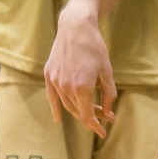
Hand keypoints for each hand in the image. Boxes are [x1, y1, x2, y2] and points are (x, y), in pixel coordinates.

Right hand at [43, 11, 117, 138]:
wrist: (75, 27)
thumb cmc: (95, 47)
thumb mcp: (107, 71)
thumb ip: (108, 94)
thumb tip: (107, 113)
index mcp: (82, 87)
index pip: (87, 115)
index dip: (96, 125)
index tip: (103, 131)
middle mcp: (66, 87)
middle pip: (78, 110)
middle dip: (91, 116)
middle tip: (104, 117)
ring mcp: (55, 81)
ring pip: (66, 104)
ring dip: (78, 111)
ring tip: (91, 111)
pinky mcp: (49, 75)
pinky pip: (52, 97)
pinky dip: (55, 108)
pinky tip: (58, 119)